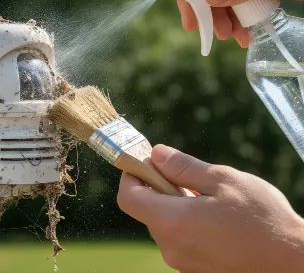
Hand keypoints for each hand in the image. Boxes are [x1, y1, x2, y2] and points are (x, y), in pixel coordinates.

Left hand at [117, 145, 303, 272]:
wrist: (294, 264)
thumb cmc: (262, 219)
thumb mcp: (222, 180)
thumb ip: (183, 166)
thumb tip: (155, 154)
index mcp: (173, 222)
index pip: (128, 197)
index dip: (131, 175)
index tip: (143, 161)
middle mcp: (171, 247)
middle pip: (146, 209)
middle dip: (158, 187)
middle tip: (186, 176)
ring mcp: (182, 263)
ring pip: (163, 223)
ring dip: (174, 204)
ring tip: (206, 198)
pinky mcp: (195, 270)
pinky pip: (178, 238)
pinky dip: (185, 222)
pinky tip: (213, 217)